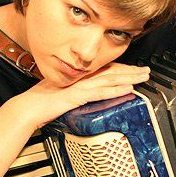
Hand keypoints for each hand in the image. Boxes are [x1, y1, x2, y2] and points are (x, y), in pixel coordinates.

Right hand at [13, 62, 149, 128]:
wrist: (29, 107)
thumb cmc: (41, 102)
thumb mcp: (61, 92)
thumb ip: (75, 90)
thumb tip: (83, 93)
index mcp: (78, 75)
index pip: (104, 69)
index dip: (121, 68)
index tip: (134, 69)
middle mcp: (81, 78)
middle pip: (111, 71)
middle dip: (131, 70)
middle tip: (146, 70)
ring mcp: (80, 85)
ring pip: (111, 79)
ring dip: (129, 77)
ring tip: (143, 77)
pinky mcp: (79, 95)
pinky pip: (102, 92)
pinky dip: (116, 90)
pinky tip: (128, 89)